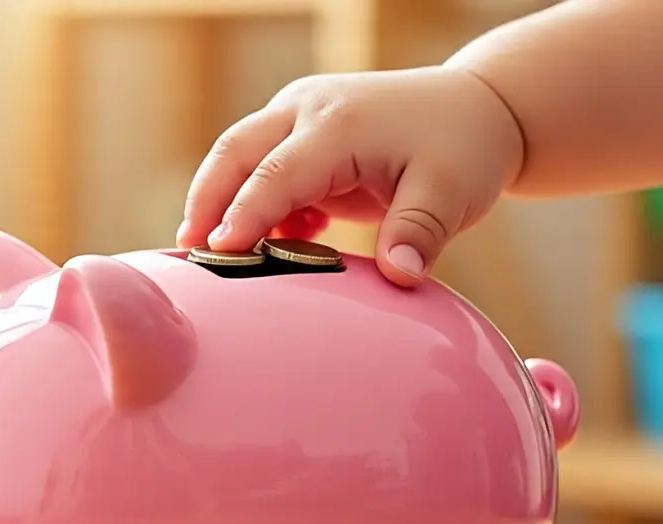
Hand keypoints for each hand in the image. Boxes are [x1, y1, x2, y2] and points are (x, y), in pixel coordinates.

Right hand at [175, 66, 523, 285]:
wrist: (475, 108)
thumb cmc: (463, 145)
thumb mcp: (453, 192)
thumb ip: (421, 232)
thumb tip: (401, 276)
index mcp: (339, 124)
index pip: (276, 172)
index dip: (245, 213)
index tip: (219, 250)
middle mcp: (308, 111)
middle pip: (235, 152)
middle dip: (205, 201)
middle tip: (187, 253)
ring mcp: (298, 119)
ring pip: (237, 156)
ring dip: (219, 202)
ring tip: (210, 255)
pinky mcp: (299, 137)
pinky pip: (258, 170)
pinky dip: (253, 206)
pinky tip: (274, 243)